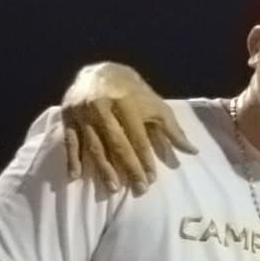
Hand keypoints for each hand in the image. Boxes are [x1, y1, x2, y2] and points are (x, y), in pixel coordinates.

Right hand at [57, 62, 186, 192]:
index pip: (137, 137)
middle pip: (116, 143)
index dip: (145, 159)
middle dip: (128, 168)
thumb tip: (192, 151)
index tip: (151, 179)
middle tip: (138, 189)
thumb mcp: (156, 106)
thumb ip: (173, 129)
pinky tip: (76, 175)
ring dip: (103, 168)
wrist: (100, 71)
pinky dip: (72, 158)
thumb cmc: (134, 93)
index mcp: (125, 103)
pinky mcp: (67, 116)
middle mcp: (102, 107)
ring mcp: (82, 112)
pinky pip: (70, 141)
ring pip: (93, 144)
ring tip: (113, 188)